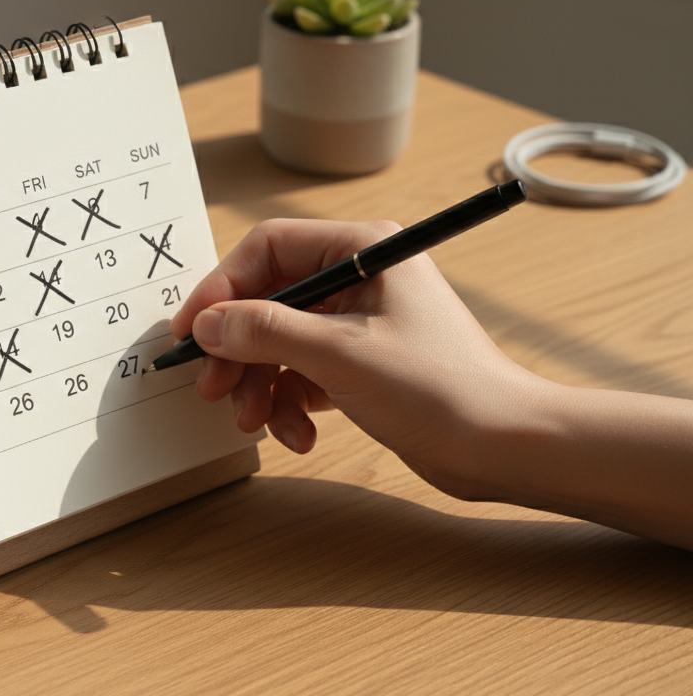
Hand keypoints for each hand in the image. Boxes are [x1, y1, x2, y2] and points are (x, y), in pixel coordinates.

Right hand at [170, 218, 545, 499]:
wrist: (504, 446)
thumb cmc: (443, 388)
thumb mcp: (340, 354)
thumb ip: (266, 332)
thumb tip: (208, 324)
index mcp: (363, 250)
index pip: (267, 249)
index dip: (222, 289)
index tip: (192, 331)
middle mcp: (359, 278)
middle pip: (267, 301)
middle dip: (237, 350)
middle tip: (212, 388)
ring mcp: (358, 323)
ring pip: (278, 344)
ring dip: (258, 385)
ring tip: (255, 421)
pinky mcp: (360, 365)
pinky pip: (300, 375)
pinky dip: (288, 405)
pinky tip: (298, 436)